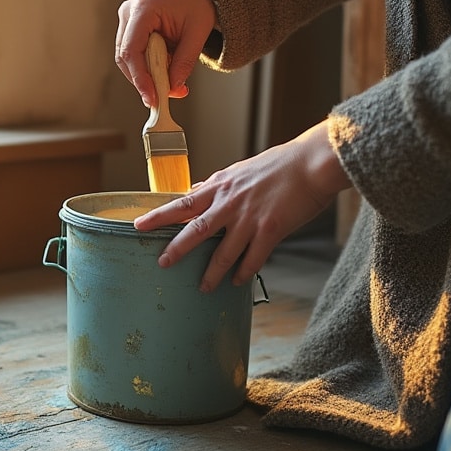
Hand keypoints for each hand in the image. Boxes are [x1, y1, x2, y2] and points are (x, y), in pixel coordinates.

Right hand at [116, 0, 217, 107]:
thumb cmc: (197, 3)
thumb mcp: (197, 33)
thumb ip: (184, 62)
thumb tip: (173, 88)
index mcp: (143, 9)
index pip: (131, 50)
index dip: (139, 78)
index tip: (151, 97)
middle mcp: (128, 13)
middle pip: (126, 58)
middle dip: (144, 80)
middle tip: (163, 97)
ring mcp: (127, 20)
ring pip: (128, 59)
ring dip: (147, 75)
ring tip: (171, 82)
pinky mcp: (130, 28)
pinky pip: (134, 54)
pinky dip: (148, 67)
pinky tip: (165, 69)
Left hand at [134, 121, 352, 290]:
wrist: (312, 163)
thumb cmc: (278, 165)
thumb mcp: (239, 170)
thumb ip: (216, 184)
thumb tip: (195, 190)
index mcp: (221, 186)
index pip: (182, 202)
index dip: (159, 215)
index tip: (138, 225)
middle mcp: (230, 203)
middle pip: (196, 230)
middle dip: (176, 248)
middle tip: (161, 263)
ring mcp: (250, 218)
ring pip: (224, 252)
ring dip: (212, 273)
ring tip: (203, 287)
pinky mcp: (271, 230)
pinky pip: (253, 258)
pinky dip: (243, 272)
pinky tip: (238, 282)